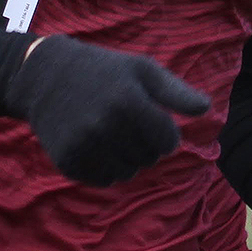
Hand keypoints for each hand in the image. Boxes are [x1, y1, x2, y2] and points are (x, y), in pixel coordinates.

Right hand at [2, 35, 209, 185]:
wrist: (44, 75)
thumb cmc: (103, 70)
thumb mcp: (142, 70)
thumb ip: (176, 92)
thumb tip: (207, 109)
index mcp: (129, 103)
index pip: (169, 142)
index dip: (165, 131)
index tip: (151, 116)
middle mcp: (105, 127)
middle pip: (149, 159)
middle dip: (145, 144)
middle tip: (125, 121)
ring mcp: (84, 147)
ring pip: (128, 173)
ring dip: (126, 157)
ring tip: (110, 131)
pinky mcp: (67, 162)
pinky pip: (104, 180)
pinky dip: (105, 167)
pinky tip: (94, 143)